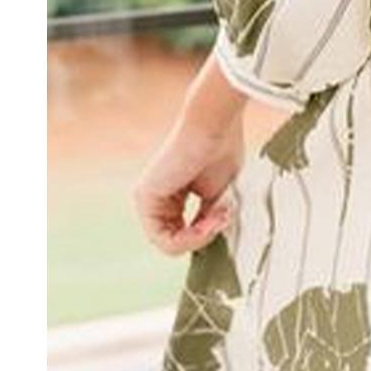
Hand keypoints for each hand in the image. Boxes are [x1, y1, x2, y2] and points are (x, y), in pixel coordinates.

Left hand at [132, 108, 243, 256]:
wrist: (212, 126)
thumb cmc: (220, 149)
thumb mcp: (219, 194)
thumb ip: (210, 217)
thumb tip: (213, 238)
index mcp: (171, 195)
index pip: (183, 233)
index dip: (207, 234)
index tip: (226, 220)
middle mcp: (155, 198)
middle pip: (176, 241)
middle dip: (204, 238)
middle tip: (223, 222)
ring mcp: (146, 199)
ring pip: (168, 245)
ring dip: (198, 239)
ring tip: (216, 222)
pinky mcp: (144, 198)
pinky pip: (162, 239)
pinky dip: (188, 239)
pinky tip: (205, 226)